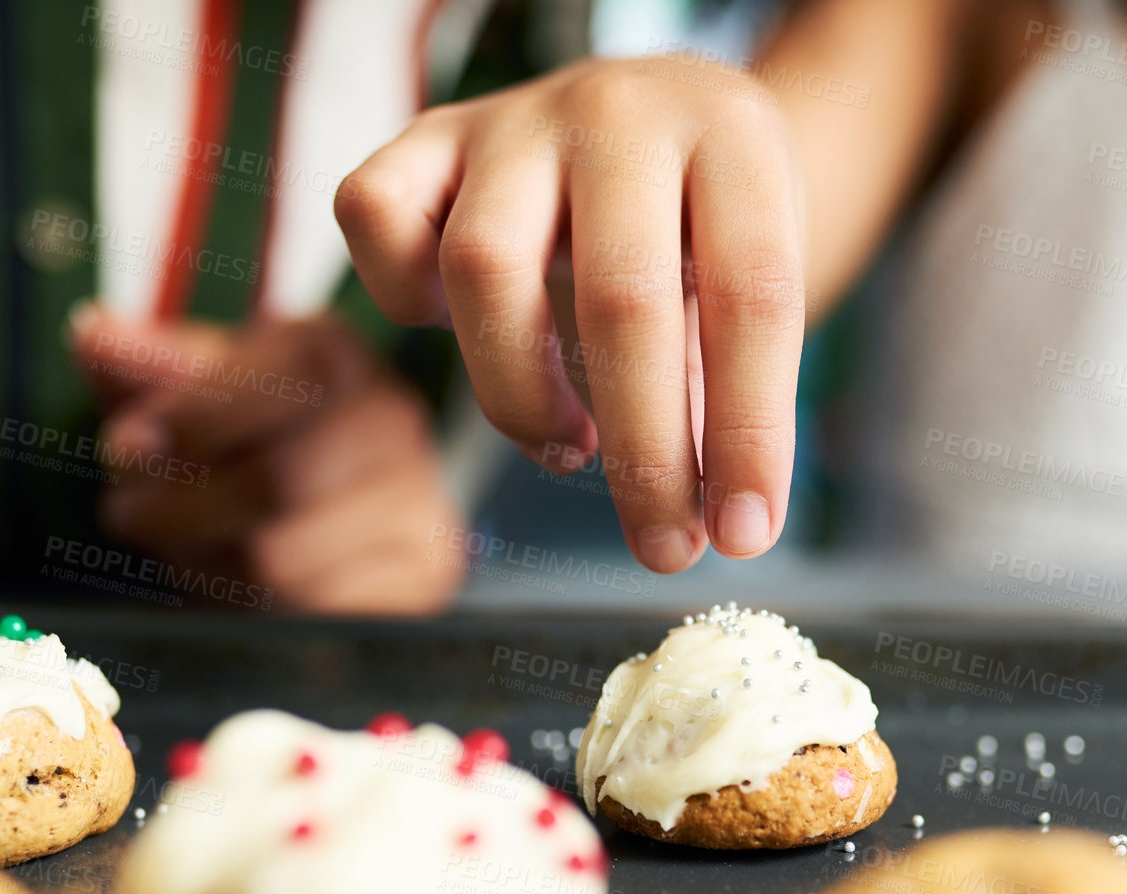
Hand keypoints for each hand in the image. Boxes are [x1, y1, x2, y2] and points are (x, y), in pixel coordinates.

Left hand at [71, 307, 465, 613]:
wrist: (330, 479)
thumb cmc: (241, 421)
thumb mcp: (188, 381)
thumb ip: (142, 362)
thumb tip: (92, 336)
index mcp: (334, 351)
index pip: (273, 384)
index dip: (188, 425)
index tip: (127, 448)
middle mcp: (393, 420)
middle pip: (275, 483)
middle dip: (180, 509)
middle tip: (131, 514)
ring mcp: (420, 501)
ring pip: (285, 563)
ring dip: (206, 565)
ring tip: (183, 543)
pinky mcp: (424, 577)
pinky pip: (316, 615)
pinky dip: (254, 607)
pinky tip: (234, 579)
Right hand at [336, 56, 805, 572]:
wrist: (659, 116)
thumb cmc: (706, 227)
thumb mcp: (747, 283)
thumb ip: (729, 388)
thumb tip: (717, 529)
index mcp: (733, 134)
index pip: (752, 293)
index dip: (747, 430)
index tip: (745, 534)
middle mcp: (619, 113)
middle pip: (621, 297)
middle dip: (645, 452)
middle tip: (663, 547)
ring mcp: (515, 118)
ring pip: (482, 268)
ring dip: (521, 395)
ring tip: (570, 446)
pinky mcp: (429, 137)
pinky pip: (375, 214)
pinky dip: (398, 294)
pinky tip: (464, 343)